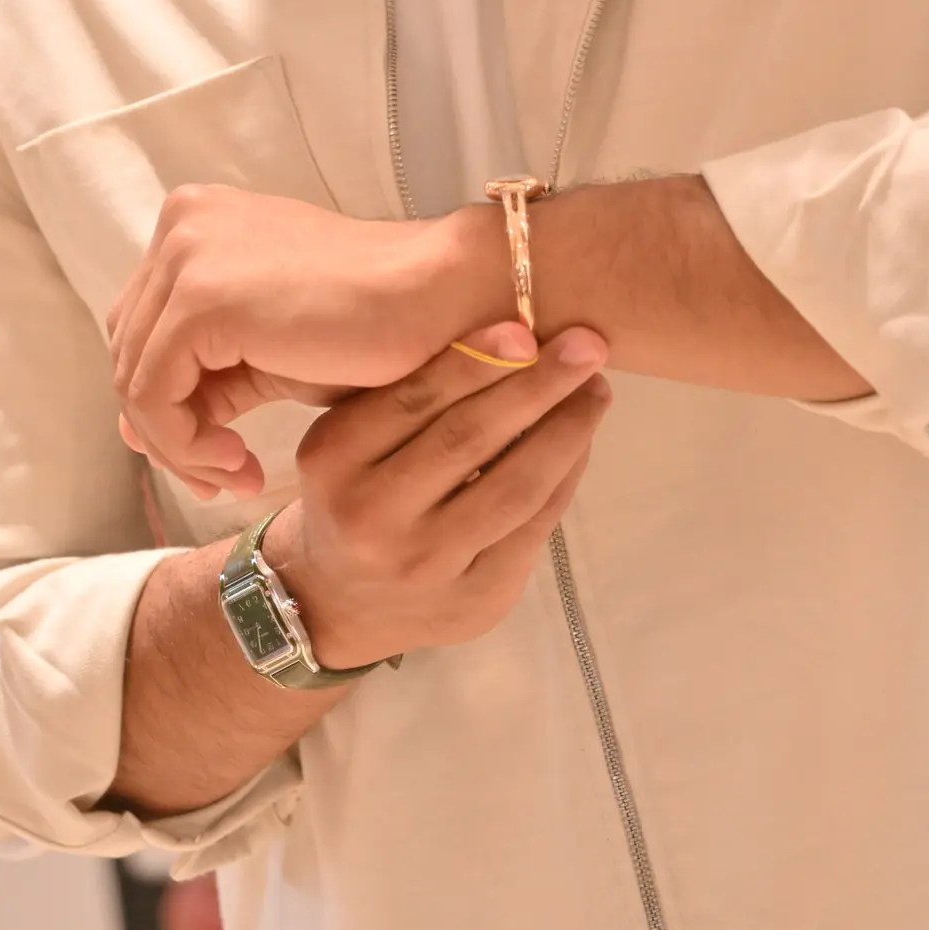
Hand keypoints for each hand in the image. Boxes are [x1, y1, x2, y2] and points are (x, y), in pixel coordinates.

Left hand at [107, 184, 501, 490]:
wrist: (441, 299)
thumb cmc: (371, 330)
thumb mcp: (265, 355)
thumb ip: (200, 378)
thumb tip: (131, 428)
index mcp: (199, 222)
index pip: (143, 328)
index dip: (168, 403)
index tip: (219, 454)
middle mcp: (183, 223)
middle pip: (131, 352)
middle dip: (172, 430)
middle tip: (229, 474)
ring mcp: (187, 253)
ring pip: (135, 380)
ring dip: (181, 446)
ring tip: (238, 474)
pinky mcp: (199, 297)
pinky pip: (153, 396)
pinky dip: (185, 445)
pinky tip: (241, 463)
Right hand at [262, 322, 611, 668]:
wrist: (333, 600)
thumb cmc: (350, 490)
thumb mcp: (348, 437)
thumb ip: (407, 392)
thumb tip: (511, 334)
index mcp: (333, 460)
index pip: (414, 399)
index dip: (475, 359)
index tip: (527, 327)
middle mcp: (372, 517)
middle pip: (468, 440)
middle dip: (537, 387)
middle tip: (588, 346)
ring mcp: (427, 567)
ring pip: (513, 489)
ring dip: (566, 432)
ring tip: (595, 391)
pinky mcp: (474, 602)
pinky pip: (534, 530)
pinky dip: (564, 479)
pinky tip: (580, 442)